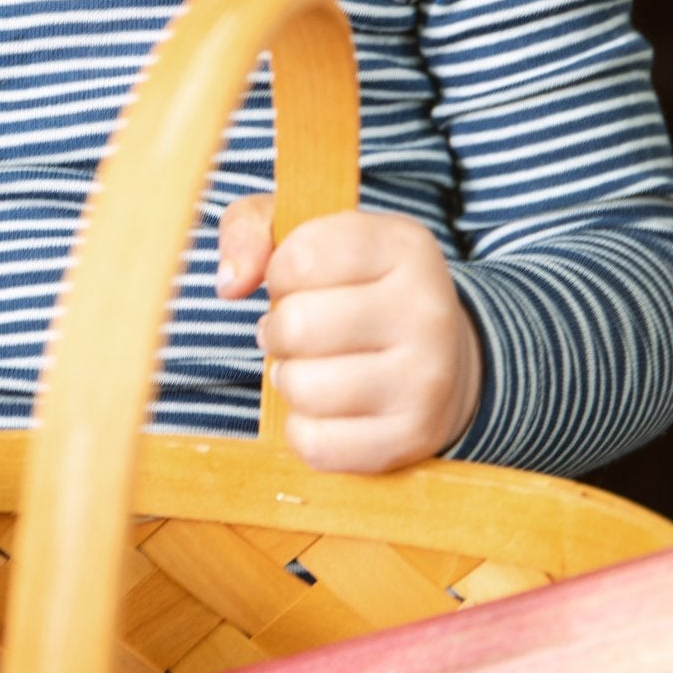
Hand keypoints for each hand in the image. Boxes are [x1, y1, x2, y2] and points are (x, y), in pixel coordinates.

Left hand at [217, 197, 482, 471]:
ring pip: (303, 387)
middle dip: (279, 330)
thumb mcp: (313, 235)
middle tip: (297, 332)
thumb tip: (230, 284)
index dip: (278, 274)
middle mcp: (425, 309)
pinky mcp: (412, 435)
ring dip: (290, 379)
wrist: (443, 361)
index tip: (296, 282)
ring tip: (312, 366)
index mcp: (403, 246)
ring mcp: (425, 377)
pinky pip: (316, 443)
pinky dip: (303, 429)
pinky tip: (326, 408)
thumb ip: (252, 229)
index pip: (300, 258)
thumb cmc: (357, 289)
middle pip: (297, 325)